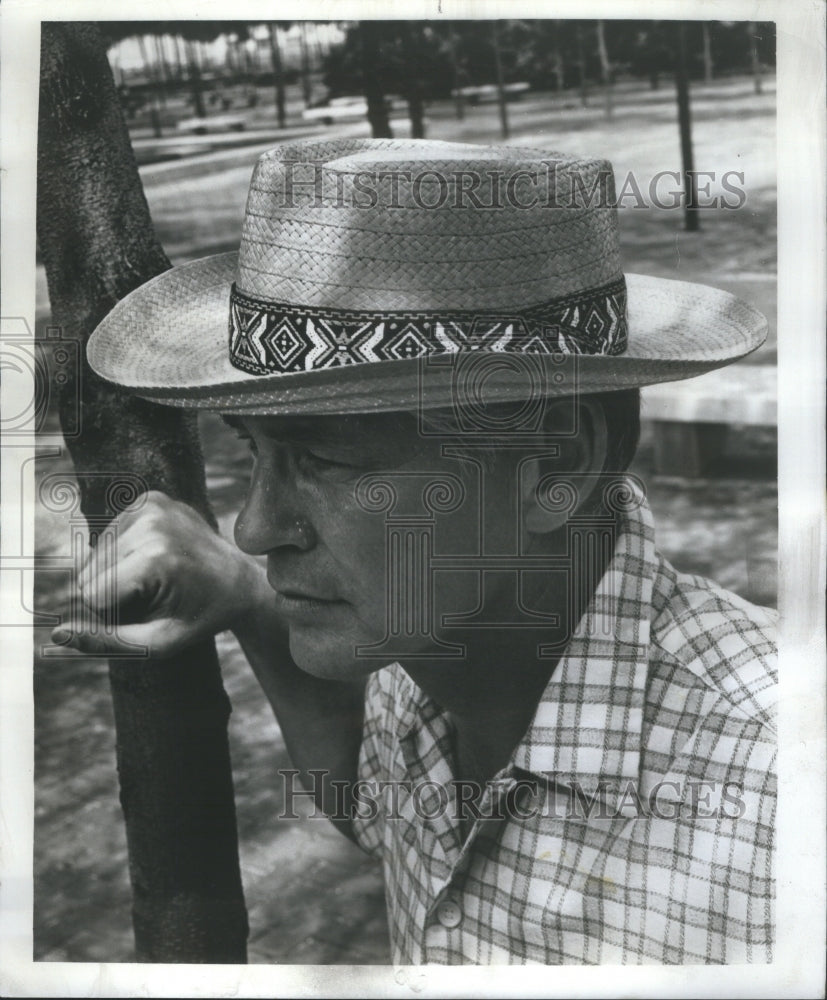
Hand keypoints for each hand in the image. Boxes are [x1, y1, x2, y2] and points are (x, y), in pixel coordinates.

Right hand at [52, 490, 265, 657]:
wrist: (239, 581)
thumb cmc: (201, 617)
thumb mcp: (159, 643)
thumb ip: (107, 642)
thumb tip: (57, 635)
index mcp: (157, 558)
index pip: (92, 596)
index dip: (113, 616)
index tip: (149, 614)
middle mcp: (152, 523)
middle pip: (90, 574)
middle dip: (112, 595)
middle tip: (156, 597)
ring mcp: (151, 505)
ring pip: (94, 556)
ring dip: (115, 575)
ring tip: (156, 580)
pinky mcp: (149, 499)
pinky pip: (107, 537)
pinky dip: (121, 554)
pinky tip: (152, 560)